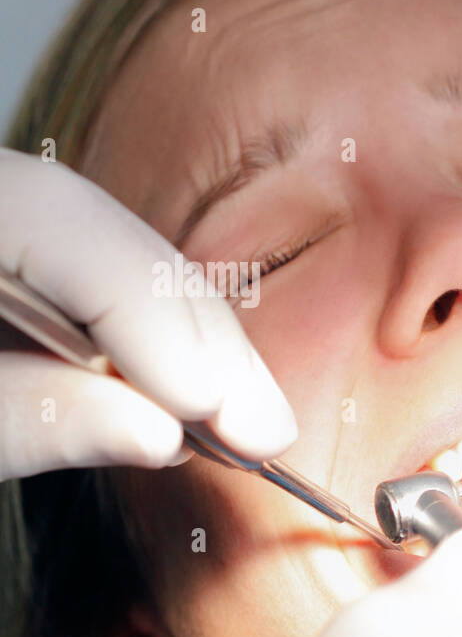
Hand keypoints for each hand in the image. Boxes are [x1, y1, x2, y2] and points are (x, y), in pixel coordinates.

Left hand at [0, 148, 296, 479]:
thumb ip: (35, 421)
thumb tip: (161, 435)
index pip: (57, 221)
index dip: (145, 312)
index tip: (205, 404)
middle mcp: (1, 202)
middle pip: (116, 239)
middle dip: (202, 340)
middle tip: (261, 430)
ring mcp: (25, 233)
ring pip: (134, 264)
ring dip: (207, 350)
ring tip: (254, 426)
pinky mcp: (46, 276)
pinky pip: (122, 292)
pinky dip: (175, 353)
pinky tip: (211, 403)